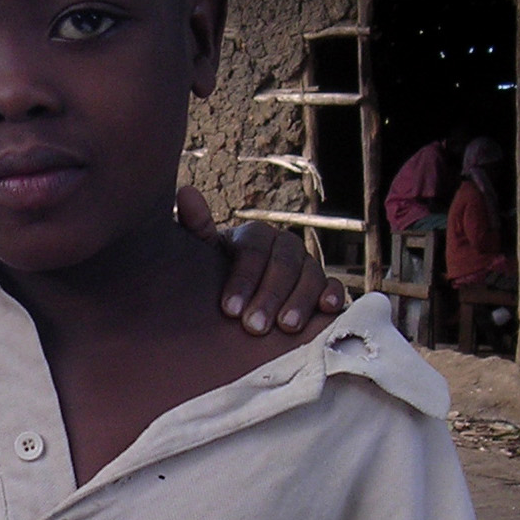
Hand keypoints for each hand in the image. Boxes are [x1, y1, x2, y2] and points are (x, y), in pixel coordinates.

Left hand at [176, 185, 345, 334]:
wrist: (236, 299)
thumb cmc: (214, 276)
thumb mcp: (202, 255)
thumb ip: (195, 228)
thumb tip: (185, 192)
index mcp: (253, 235)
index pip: (252, 250)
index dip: (242, 279)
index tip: (229, 309)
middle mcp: (283, 245)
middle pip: (284, 264)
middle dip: (270, 295)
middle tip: (255, 326)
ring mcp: (306, 264)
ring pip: (310, 275)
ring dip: (300, 300)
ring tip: (286, 327)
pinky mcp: (323, 284)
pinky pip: (334, 285)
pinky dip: (333, 295)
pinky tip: (326, 310)